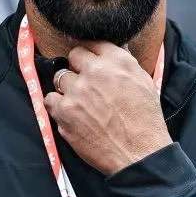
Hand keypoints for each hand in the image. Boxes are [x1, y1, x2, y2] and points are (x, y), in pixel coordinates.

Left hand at [44, 43, 171, 175]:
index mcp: (117, 61)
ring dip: (68, 88)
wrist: (139, 153)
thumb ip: (124, 64)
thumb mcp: (144, 82)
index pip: (93, 43)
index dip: (92, 54)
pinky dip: (58, 106)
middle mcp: (95, 72)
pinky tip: (70, 113)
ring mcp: (77, 91)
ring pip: (60, 78)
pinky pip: (50, 99)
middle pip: (74, 56)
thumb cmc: (145, 121)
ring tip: (81, 103)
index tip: (91, 62)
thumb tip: (110, 51)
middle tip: (87, 84)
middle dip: (79, 68)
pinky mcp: (64, 112)